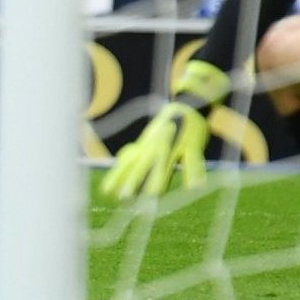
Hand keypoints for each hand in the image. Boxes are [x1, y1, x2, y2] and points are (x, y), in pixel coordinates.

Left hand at [99, 58, 231, 202]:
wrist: (188, 102)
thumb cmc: (167, 125)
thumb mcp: (150, 138)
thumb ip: (138, 150)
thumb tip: (120, 159)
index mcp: (146, 146)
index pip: (128, 163)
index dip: (118, 176)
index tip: (105, 191)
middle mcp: (157, 145)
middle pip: (143, 165)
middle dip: (133, 180)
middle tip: (124, 197)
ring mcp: (173, 144)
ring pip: (165, 162)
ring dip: (159, 177)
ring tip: (154, 194)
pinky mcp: (192, 144)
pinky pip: (193, 161)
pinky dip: (194, 174)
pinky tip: (194, 187)